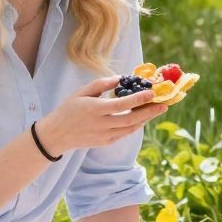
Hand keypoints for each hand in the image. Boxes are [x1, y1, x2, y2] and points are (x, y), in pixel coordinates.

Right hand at [39, 77, 168, 155]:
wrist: (57, 135)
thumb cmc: (69, 109)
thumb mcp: (82, 92)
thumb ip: (101, 84)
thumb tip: (120, 78)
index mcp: (95, 109)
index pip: (122, 105)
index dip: (139, 99)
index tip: (152, 92)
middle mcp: (102, 124)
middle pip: (131, 119)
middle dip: (149, 112)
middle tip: (164, 104)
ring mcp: (105, 136)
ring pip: (131, 128)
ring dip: (145, 119)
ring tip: (157, 110)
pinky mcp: (106, 142)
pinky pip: (125, 133)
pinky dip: (135, 126)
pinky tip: (142, 118)